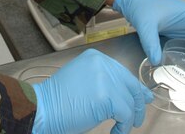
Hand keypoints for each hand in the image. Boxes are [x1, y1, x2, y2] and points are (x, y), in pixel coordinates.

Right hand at [32, 48, 152, 133]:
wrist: (42, 108)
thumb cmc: (59, 100)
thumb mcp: (83, 81)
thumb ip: (106, 81)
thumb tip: (134, 93)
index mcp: (95, 58)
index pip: (123, 73)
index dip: (135, 89)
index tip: (142, 99)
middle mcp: (102, 64)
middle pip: (131, 85)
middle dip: (137, 105)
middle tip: (135, 119)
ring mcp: (105, 79)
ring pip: (130, 102)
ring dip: (128, 119)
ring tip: (121, 128)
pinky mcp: (107, 97)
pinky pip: (125, 114)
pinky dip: (123, 127)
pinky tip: (114, 132)